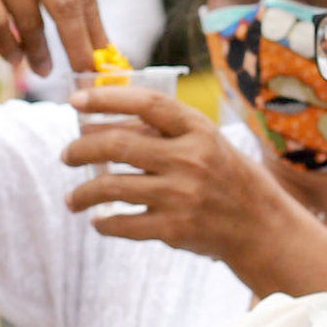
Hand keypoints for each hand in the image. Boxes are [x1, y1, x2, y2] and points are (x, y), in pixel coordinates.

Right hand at [0, 0, 104, 75]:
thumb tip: (95, 38)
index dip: (96, 30)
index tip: (103, 60)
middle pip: (64, 5)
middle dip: (77, 46)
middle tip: (83, 74)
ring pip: (27, 18)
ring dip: (39, 52)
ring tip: (44, 70)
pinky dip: (8, 46)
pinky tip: (16, 58)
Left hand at [64, 87, 291, 257]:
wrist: (260, 226)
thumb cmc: (224, 176)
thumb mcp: (205, 142)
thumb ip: (163, 131)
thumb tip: (100, 124)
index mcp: (198, 129)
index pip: (147, 104)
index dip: (107, 98)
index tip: (74, 101)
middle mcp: (190, 159)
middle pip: (118, 145)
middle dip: (81, 149)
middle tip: (66, 155)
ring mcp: (181, 195)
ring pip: (111, 187)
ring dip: (82, 193)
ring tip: (72, 198)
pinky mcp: (174, 228)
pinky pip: (123, 224)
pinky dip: (104, 223)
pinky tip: (98, 221)